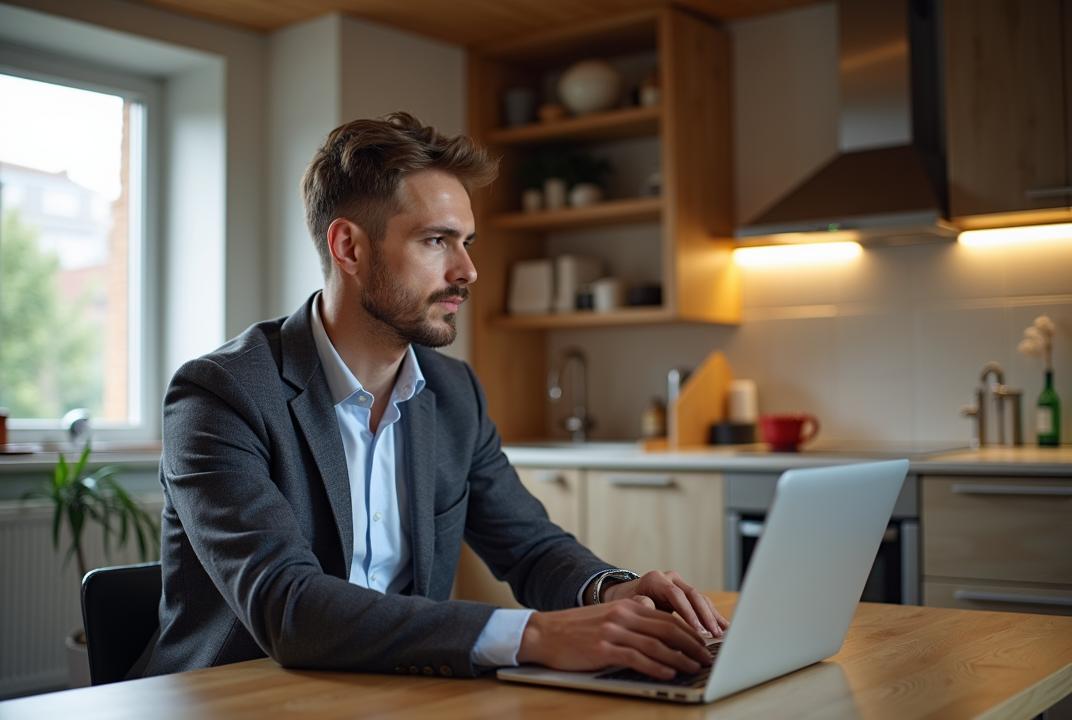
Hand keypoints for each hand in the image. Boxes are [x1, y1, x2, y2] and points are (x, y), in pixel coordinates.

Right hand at [517, 598, 711, 679]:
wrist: (545, 633)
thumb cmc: (577, 629)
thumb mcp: (608, 615)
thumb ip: (633, 615)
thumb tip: (656, 616)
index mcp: (628, 606)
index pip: (668, 618)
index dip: (689, 632)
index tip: (704, 645)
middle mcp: (623, 615)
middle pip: (668, 629)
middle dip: (692, 644)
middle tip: (707, 658)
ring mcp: (614, 632)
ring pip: (656, 644)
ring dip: (680, 658)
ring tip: (694, 668)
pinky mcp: (604, 649)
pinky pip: (637, 658)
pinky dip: (656, 667)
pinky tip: (669, 673)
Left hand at [602, 571, 729, 636]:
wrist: (626, 598)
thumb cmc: (625, 605)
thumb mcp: (628, 606)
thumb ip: (641, 606)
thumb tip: (651, 610)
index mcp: (655, 579)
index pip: (675, 595)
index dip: (688, 613)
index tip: (697, 631)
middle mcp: (670, 578)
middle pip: (692, 595)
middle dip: (704, 617)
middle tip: (713, 634)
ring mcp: (680, 585)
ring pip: (701, 599)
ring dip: (712, 617)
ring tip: (721, 633)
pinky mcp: (687, 594)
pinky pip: (703, 603)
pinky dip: (713, 615)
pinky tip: (724, 627)